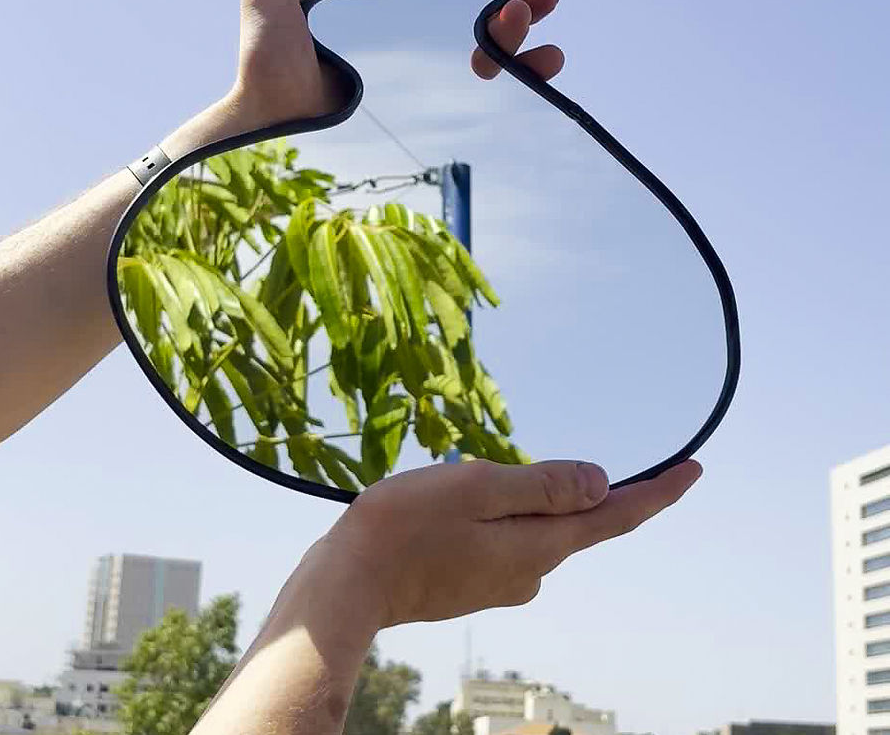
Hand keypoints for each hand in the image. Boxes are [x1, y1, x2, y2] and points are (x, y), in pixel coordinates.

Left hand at [220, 0, 563, 129]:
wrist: (277, 129)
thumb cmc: (266, 61)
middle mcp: (405, 18)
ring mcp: (423, 56)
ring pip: (490, 28)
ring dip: (520, 17)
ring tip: (522, 14)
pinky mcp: (435, 95)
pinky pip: (493, 75)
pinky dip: (526, 66)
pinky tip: (542, 62)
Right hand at [313, 456, 701, 626]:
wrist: (346, 585)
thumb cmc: (405, 527)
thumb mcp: (477, 488)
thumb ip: (541, 485)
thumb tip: (601, 484)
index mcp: (540, 546)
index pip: (617, 518)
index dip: (658, 492)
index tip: (694, 468)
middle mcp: (530, 572)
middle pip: (575, 522)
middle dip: (572, 487)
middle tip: (536, 455)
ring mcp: (500, 582)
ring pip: (533, 527)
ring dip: (521, 498)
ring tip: (464, 479)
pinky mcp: (473, 583)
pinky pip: (505, 538)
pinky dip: (497, 514)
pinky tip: (452, 502)